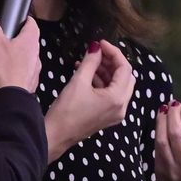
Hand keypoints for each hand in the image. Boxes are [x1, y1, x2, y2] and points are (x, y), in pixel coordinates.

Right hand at [0, 16, 40, 93]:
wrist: (7, 98)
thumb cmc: (5, 70)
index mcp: (29, 42)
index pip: (31, 24)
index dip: (22, 20)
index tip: (15, 20)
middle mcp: (32, 58)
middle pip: (11, 46)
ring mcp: (27, 73)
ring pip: (5, 63)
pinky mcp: (20, 87)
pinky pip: (4, 78)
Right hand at [44, 40, 134, 159]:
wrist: (55, 136)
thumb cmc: (66, 110)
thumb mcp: (78, 82)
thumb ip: (90, 62)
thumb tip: (96, 47)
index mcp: (117, 98)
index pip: (124, 69)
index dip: (114, 52)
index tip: (100, 43)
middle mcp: (122, 107)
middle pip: (125, 77)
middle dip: (112, 62)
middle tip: (97, 52)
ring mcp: (115, 113)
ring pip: (118, 85)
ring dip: (106, 71)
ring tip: (88, 62)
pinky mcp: (107, 116)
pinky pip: (111, 94)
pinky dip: (102, 82)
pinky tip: (87, 74)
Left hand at [154, 100, 180, 180]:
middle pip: (177, 132)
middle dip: (174, 113)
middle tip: (174, 102)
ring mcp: (171, 167)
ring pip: (164, 137)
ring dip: (164, 119)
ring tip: (166, 108)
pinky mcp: (159, 169)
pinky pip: (157, 145)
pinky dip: (158, 130)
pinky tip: (160, 121)